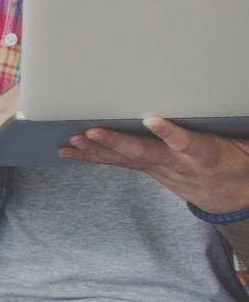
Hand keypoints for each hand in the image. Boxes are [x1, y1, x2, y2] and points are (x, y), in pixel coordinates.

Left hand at [62, 117, 248, 216]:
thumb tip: (231, 104)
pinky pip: (118, 163)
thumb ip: (229, 130)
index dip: (169, 133)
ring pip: (124, 159)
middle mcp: (177, 163)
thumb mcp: (244, 143)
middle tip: (90, 132)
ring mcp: (160, 169)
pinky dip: (93, 157)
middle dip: (115, 142)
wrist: (232, 197)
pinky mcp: (149, 170)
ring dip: (96, 150)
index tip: (152, 119)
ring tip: (71, 142)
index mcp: (205, 153)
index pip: (186, 143)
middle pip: (143, 153)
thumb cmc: (238, 162)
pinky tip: (70, 152)